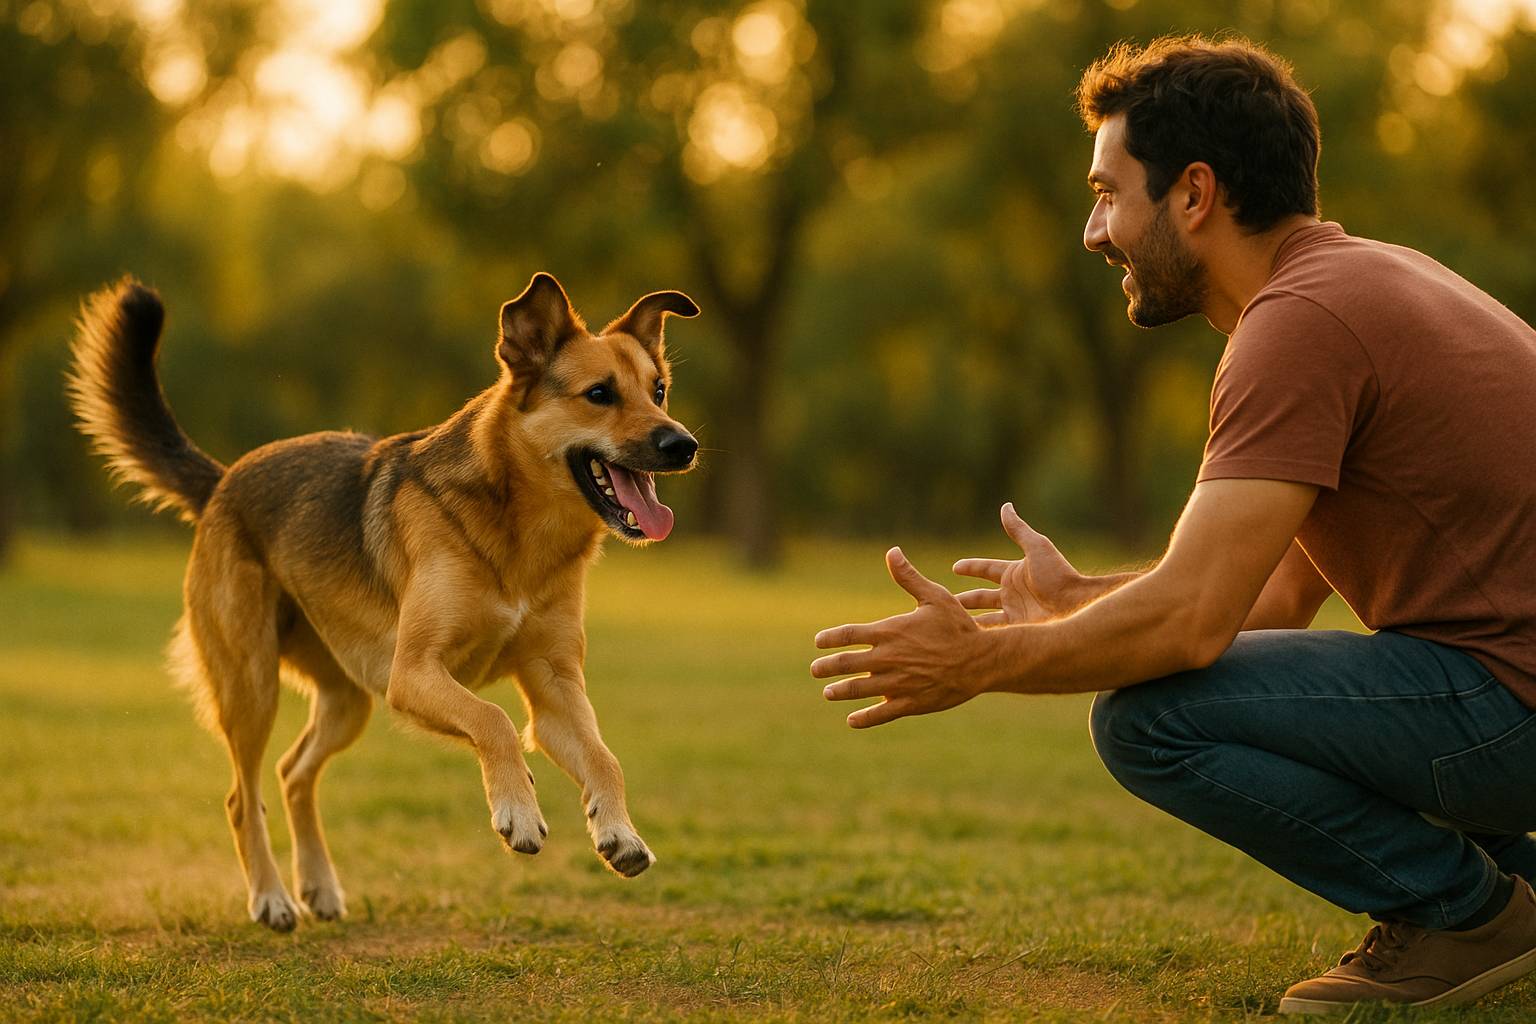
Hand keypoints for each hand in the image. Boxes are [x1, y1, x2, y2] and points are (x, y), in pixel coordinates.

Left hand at [812, 547, 984, 727]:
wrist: (982, 660)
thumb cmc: (958, 626)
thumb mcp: (934, 597)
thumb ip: (908, 578)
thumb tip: (892, 552)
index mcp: (890, 632)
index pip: (848, 635)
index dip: (829, 638)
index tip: (819, 642)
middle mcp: (889, 658)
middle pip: (847, 663)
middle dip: (827, 667)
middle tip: (815, 669)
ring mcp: (899, 682)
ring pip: (860, 689)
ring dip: (840, 691)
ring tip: (829, 692)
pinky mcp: (911, 702)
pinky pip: (882, 713)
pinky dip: (864, 718)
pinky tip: (852, 720)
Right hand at [952, 503, 1085, 624]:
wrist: (1075, 606)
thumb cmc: (1058, 575)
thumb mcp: (1037, 548)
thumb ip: (1018, 530)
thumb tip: (1005, 507)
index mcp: (1014, 574)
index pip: (986, 569)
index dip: (971, 567)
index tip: (955, 567)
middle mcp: (1012, 594)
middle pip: (981, 597)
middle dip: (964, 599)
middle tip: (944, 602)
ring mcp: (1015, 614)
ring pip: (984, 618)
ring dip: (968, 620)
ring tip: (950, 625)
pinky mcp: (1017, 632)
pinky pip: (993, 633)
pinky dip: (979, 635)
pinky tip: (965, 641)